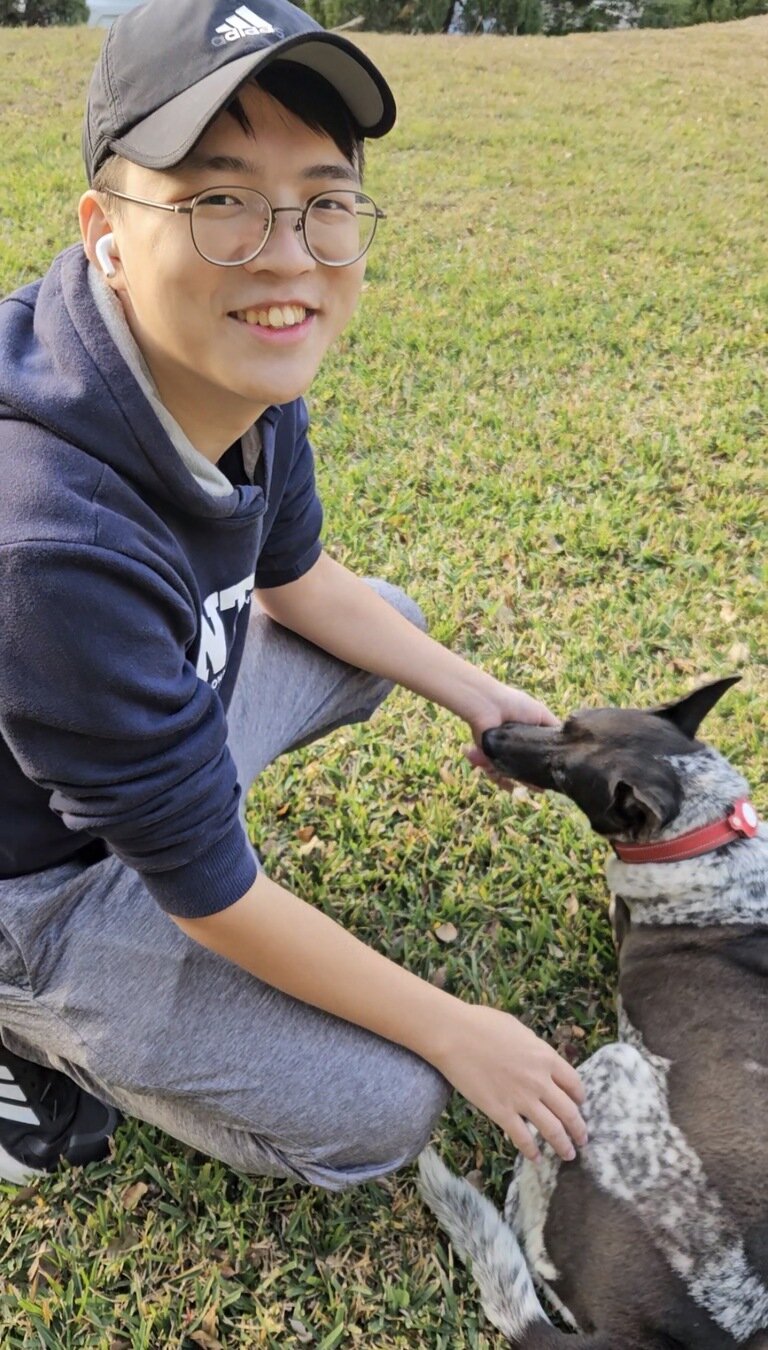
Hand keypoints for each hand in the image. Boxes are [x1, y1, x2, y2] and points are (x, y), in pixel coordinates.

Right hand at [433, 1003, 586, 1163]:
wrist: (454, 1035)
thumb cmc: (482, 1024)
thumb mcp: (519, 1030)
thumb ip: (535, 1049)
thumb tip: (539, 1059)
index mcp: (546, 1057)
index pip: (574, 1084)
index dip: (580, 1098)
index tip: (580, 1105)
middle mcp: (540, 1081)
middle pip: (569, 1112)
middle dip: (579, 1129)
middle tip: (582, 1139)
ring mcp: (521, 1099)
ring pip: (552, 1130)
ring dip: (563, 1145)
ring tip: (568, 1155)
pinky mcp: (501, 1112)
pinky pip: (522, 1138)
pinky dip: (531, 1151)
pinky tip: (535, 1157)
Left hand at [462, 678, 559, 790]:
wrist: (488, 705)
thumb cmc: (515, 705)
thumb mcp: (541, 714)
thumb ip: (554, 727)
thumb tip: (569, 741)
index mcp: (526, 732)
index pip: (538, 752)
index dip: (546, 763)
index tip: (555, 773)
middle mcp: (514, 743)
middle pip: (525, 765)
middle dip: (533, 778)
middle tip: (544, 788)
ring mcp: (501, 751)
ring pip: (511, 772)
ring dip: (521, 781)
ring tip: (535, 789)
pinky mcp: (488, 756)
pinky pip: (494, 773)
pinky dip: (501, 780)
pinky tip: (512, 788)